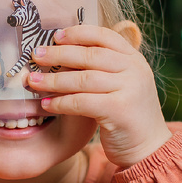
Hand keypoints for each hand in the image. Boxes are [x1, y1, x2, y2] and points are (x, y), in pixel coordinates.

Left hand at [26, 23, 171, 168]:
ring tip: (32, 81)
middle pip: (90, 55)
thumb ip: (105, 68)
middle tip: (36, 56)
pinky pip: (82, 102)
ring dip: (53, 80)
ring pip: (83, 79)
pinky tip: (46, 105)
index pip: (105, 36)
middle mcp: (135, 70)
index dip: (78, 33)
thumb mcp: (123, 85)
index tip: (56, 36)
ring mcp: (129, 89)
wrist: (149, 149)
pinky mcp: (119, 110)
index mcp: (134, 59)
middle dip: (59, 54)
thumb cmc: (128, 117)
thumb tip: (68, 51)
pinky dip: (61, 103)